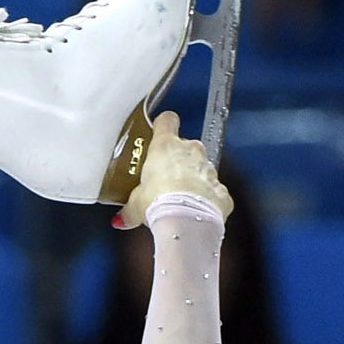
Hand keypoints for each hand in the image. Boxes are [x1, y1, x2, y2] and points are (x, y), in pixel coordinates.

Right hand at [118, 113, 231, 228]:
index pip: (167, 121)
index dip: (164, 126)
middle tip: (166, 181)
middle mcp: (191, 151)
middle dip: (178, 161)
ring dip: (193, 180)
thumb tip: (122, 218)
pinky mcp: (222, 191)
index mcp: (165, 146)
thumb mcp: (135, 205)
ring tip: (181, 202)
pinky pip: (214, 192)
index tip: (159, 132)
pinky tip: (197, 214)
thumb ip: (130, 208)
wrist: (186, 222)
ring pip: (202, 168)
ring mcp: (209, 169)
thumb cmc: (159, 203)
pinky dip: (208, 201)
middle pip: (186, 147)